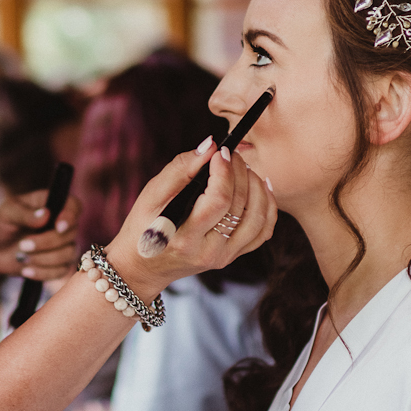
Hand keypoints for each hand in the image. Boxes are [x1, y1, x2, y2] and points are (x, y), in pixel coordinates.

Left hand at [0, 191, 81, 284]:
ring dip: (44, 259)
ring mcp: (61, 245)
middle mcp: (60, 223)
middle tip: (22, 245)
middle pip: (71, 233)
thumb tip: (46, 215)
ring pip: (68, 254)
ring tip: (21, 258)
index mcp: (51, 204)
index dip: (70, 216)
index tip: (57, 226)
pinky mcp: (56, 264)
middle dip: (47, 242)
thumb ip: (24, 213)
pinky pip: (60, 271)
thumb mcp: (6, 213)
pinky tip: (25, 270)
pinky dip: (42, 272)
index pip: (74, 206)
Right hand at [105, 141, 276, 301]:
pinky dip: (267, 206)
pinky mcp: (232, 256)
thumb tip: (210, 145)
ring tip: (244, 168)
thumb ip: (180, 169)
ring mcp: (224, 257)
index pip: (218, 201)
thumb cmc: (143, 225)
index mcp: (185, 238)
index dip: (224, 172)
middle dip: (240, 173)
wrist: (143, 265)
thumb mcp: (151, 195)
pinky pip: (262, 232)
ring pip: (258, 219)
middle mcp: (208, 252)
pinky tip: (260, 186)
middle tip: (232, 154)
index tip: (220, 152)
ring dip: (257, 187)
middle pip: (240, 207)